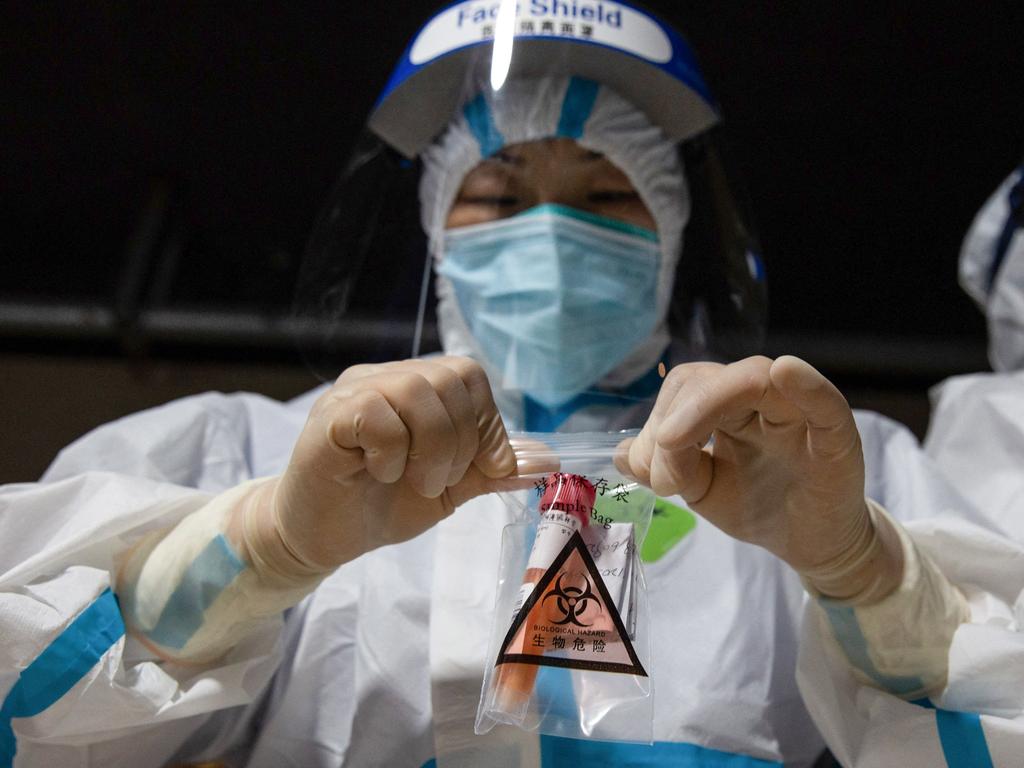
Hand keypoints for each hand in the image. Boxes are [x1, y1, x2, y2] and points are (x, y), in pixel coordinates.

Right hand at [245, 357, 517, 574]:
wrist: (320, 537)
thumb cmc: (382, 504)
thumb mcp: (449, 487)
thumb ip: (491, 469)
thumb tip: (550, 460)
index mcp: (415, 386)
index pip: (468, 376)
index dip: (486, 423)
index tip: (484, 468)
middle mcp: (384, 378)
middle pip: (449, 377)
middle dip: (462, 440)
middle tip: (440, 481)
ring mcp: (354, 392)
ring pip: (416, 391)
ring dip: (431, 448)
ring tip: (416, 482)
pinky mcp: (329, 418)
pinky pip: (376, 415)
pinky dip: (392, 453)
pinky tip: (379, 474)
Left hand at [620, 355, 901, 598]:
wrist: (812, 545)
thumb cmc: (760, 506)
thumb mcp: (702, 488)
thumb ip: (665, 467)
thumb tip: (620, 454)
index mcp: (727, 407)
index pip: (684, 388)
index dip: (656, 423)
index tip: (649, 473)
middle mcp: (760, 399)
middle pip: (706, 379)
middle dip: (671, 424)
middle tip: (668, 483)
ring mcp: (800, 413)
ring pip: (751, 379)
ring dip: (704, 411)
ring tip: (682, 472)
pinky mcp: (837, 437)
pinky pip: (823, 402)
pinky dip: (805, 385)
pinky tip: (784, 373)